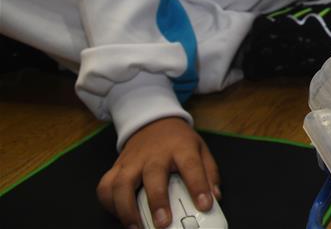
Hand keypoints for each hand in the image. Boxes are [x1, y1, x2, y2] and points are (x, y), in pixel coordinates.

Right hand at [97, 117, 219, 228]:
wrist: (154, 123)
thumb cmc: (179, 142)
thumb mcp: (201, 150)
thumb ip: (209, 173)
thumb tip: (215, 198)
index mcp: (180, 148)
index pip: (191, 165)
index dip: (198, 186)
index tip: (204, 205)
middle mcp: (154, 154)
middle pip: (153, 174)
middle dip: (157, 200)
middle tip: (163, 224)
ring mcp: (133, 160)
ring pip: (122, 183)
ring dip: (126, 208)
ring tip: (136, 228)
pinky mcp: (117, 167)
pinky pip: (106, 186)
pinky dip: (109, 204)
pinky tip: (119, 216)